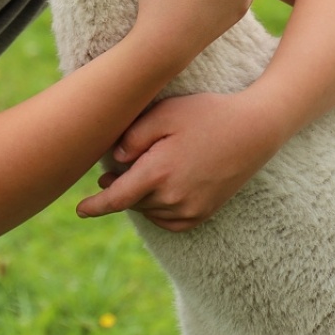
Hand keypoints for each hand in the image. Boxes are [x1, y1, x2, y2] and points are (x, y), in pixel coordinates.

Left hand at [76, 91, 278, 230]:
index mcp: (158, 172)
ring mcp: (192, 208)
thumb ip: (133, 136)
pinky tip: (161, 192)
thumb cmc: (207, 114)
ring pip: (150, 211)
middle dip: (120, 188)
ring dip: (141, 197)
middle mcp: (173, 197)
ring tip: (145, 173)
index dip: (95, 205)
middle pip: (132, 202)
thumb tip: (114, 160)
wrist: (255, 129)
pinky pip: (171, 221)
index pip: (116, 198)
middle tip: (115, 170)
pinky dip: (160, 211)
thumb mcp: (165, 114)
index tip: (79, 209)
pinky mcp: (205, 212)